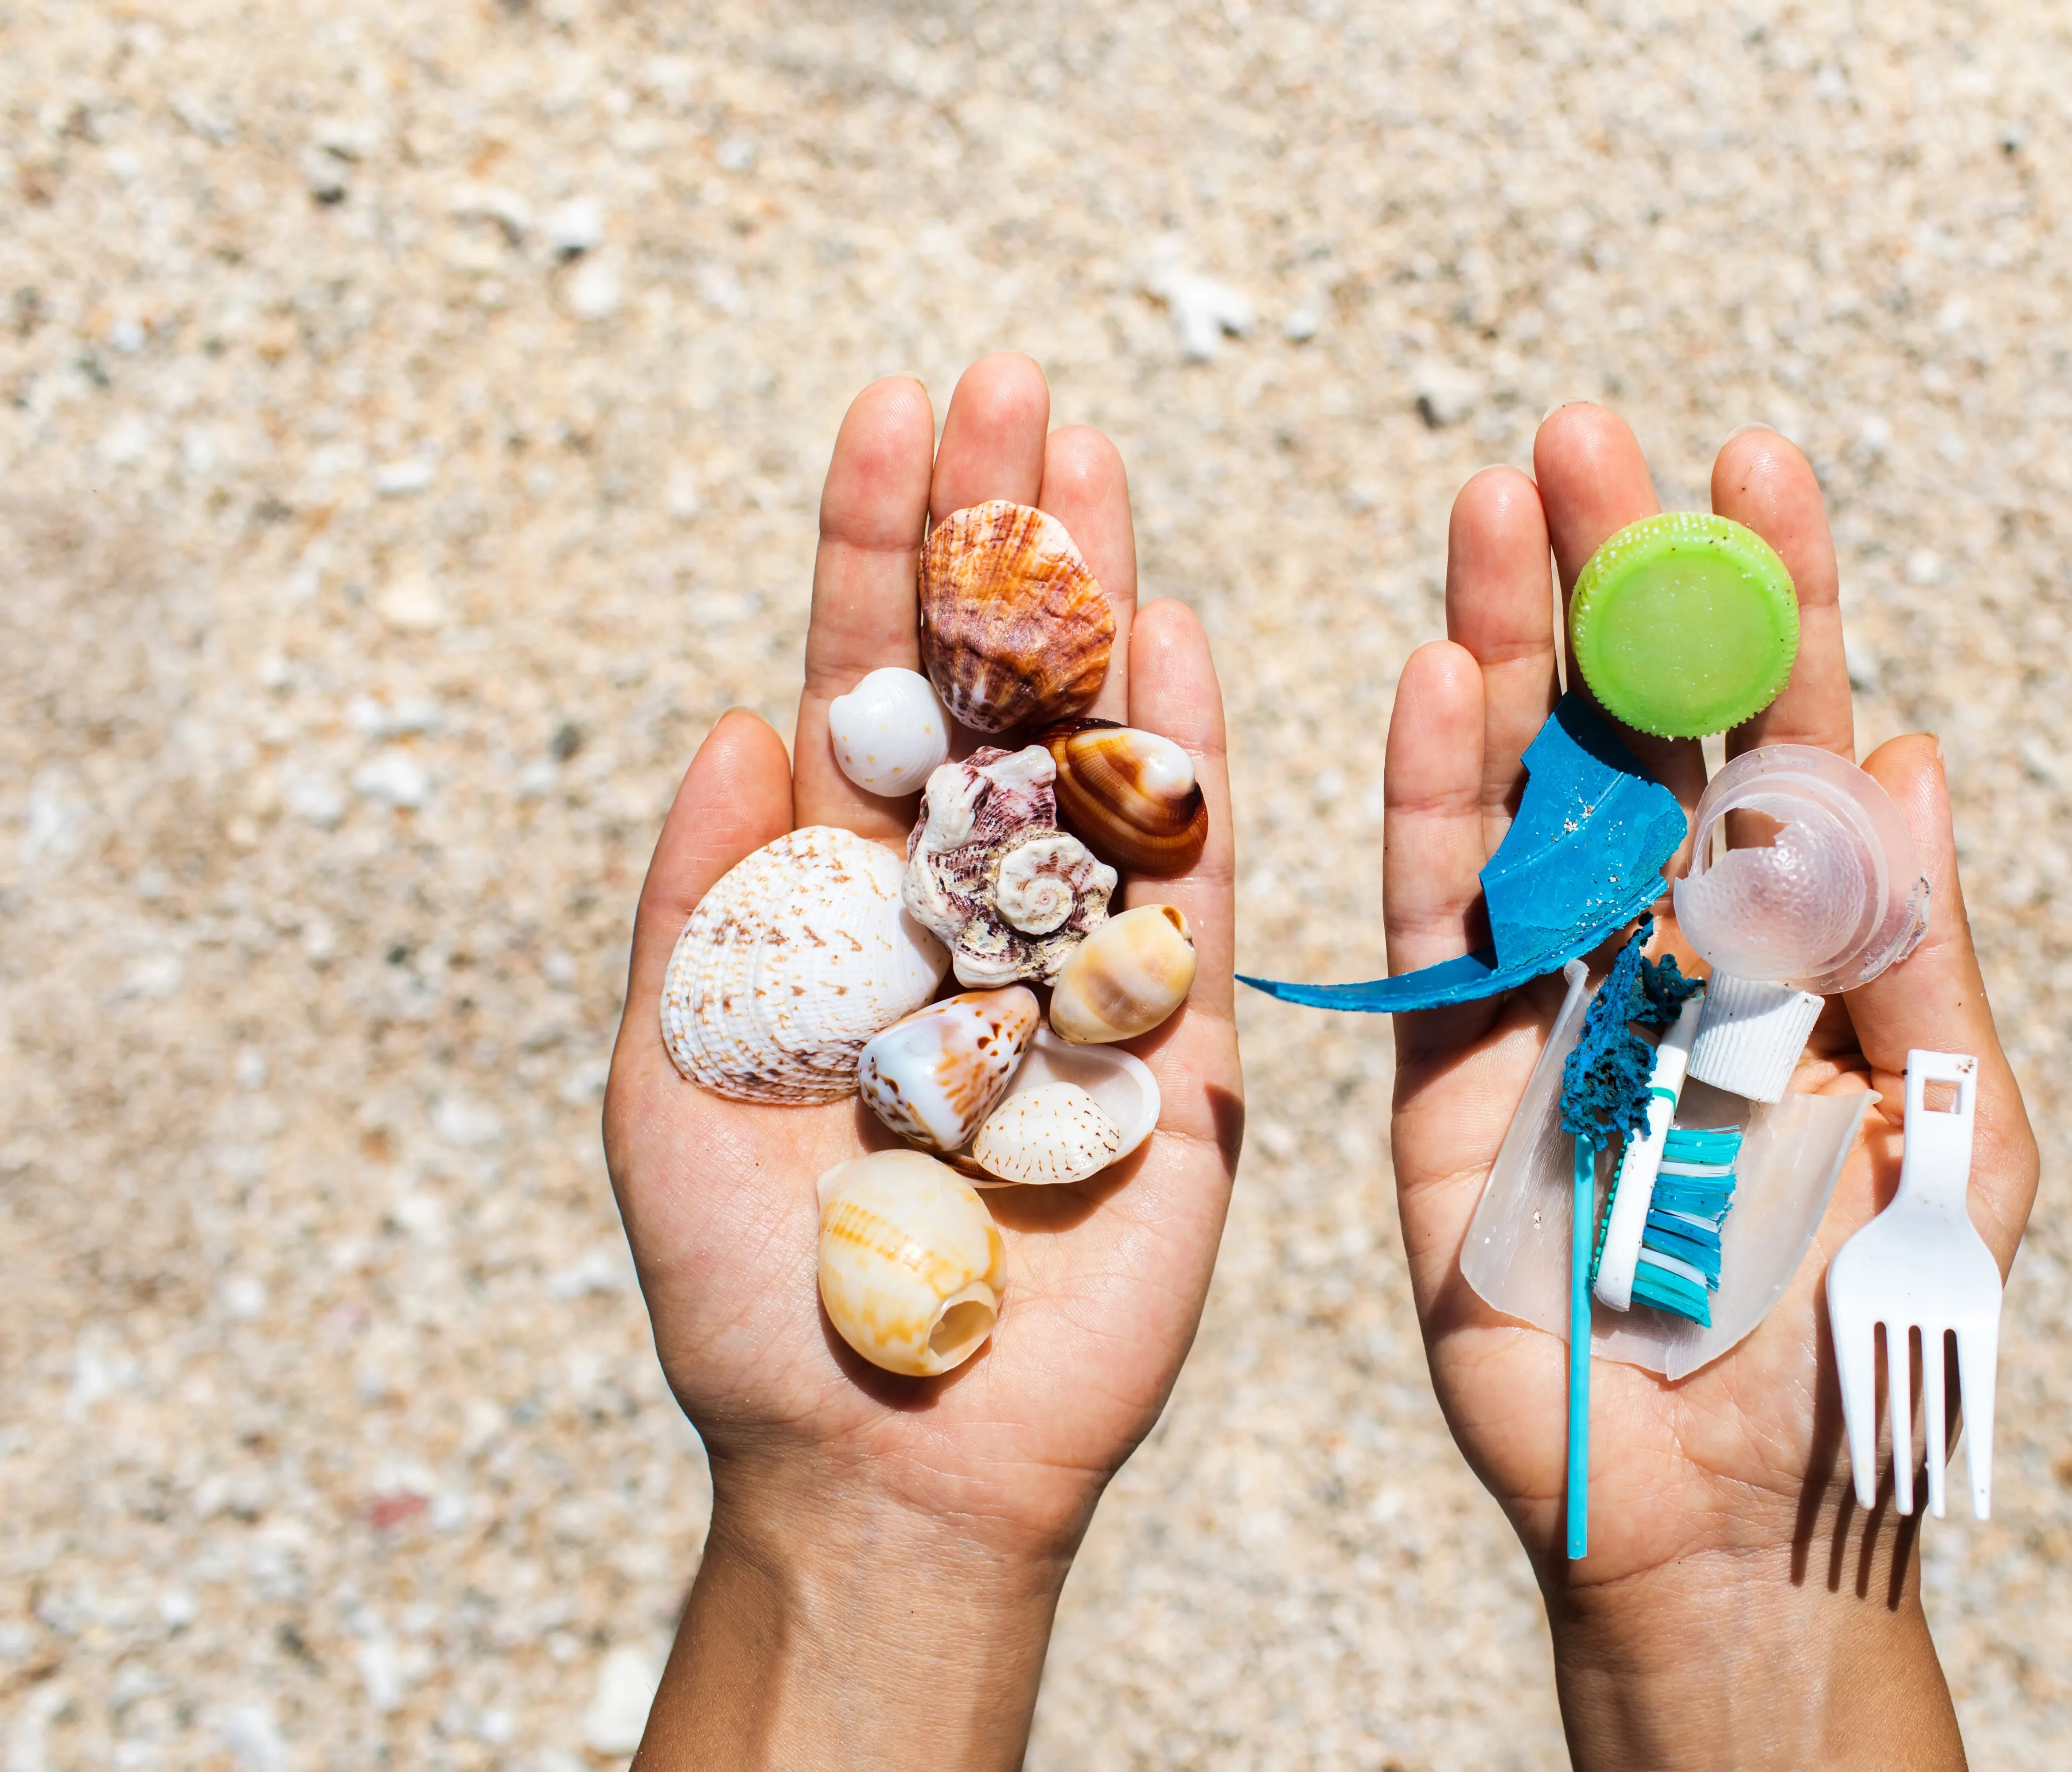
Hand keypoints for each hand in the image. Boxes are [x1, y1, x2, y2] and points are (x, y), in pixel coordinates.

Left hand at [602, 355, 1242, 1768]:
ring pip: (1094, 747)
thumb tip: (737, 722)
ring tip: (1097, 453)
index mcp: (841, 900)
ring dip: (1098, 602)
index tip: (888, 412)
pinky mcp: (1173, 1035)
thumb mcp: (671, 1080)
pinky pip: (1189, 880)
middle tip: (1013, 380)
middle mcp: (964, 902)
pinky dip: (1188, 756)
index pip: (861, 685)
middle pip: (989, 684)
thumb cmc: (761, 1289)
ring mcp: (1075, 958)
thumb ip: (704, 904)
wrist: (896, 1452)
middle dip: (996, 534)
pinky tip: (1184, 631)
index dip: (871, 551)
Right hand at [1381, 406, 2037, 1769]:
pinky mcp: (1448, 1074)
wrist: (1727, 1517)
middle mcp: (1668, 941)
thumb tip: (1918, 758)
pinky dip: (1434, 804)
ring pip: (1525, 793)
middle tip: (1583, 435)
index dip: (1773, 602)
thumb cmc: (1855, 1338)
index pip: (1788, 741)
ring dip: (1508, 648)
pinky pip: (1439, 922)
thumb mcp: (1947, 1142)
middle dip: (1614, 581)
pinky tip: (1439, 680)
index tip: (1758, 462)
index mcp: (1800, 943)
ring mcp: (1552, 998)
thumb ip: (1922, 956)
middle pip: (1637, 731)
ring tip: (1498, 504)